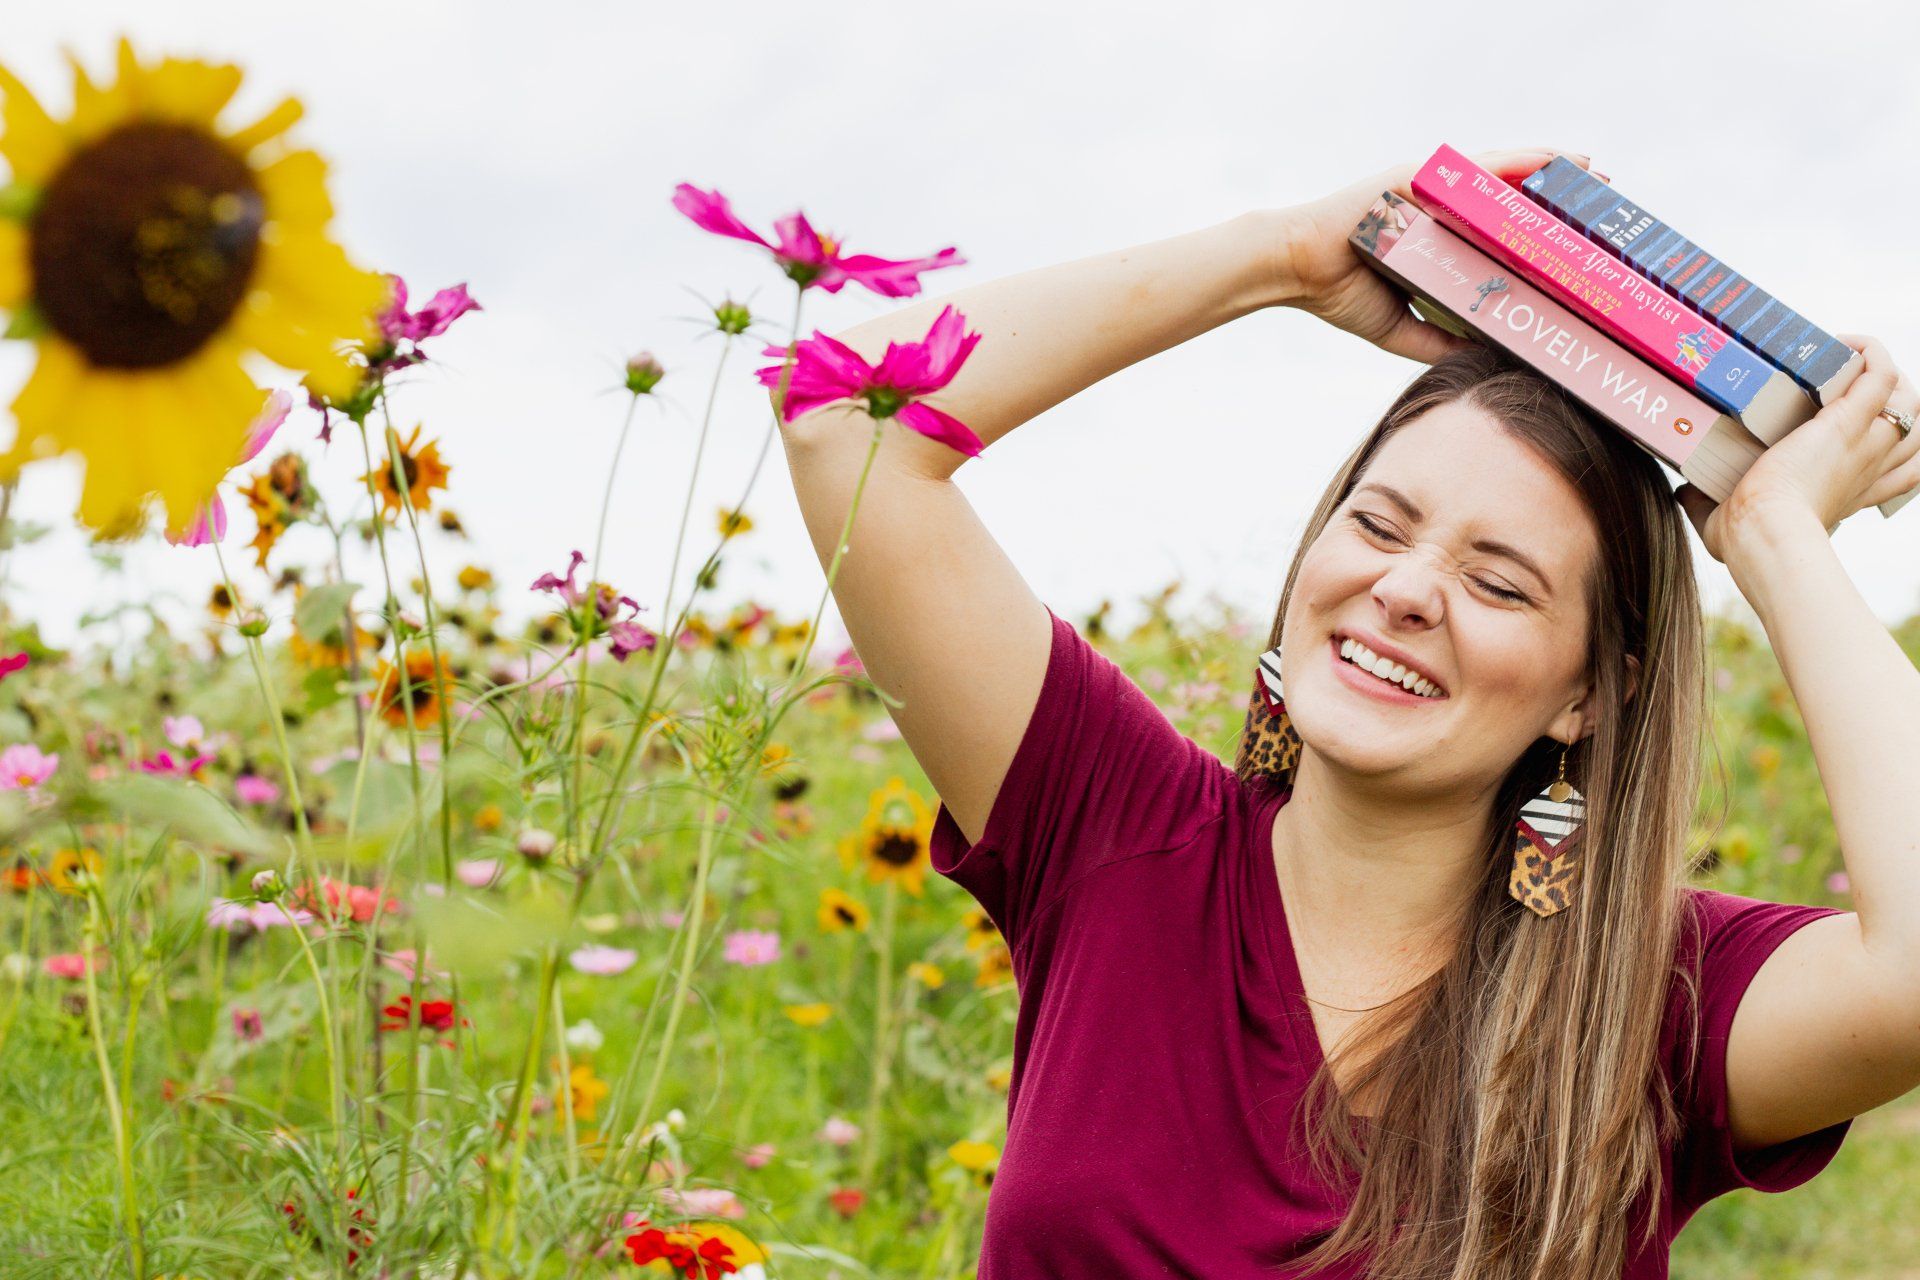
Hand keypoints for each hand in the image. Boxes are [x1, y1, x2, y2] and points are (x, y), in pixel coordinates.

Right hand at [1270, 146, 1598, 363]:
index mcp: (1437, 241)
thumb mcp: (1405, 329)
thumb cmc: (1341, 296)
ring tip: (1594, 177)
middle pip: (1511, 203)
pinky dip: (1524, 162)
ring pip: (1505, 180)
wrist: (1296, 270)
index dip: (1541, 238)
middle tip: (1602, 212)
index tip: (1580, 248)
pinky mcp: (1422, 177)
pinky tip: (1557, 160)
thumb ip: (1445, 340)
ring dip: (1553, 176)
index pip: (1500, 236)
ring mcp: (1432, 190)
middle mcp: (1440, 210)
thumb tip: (1490, 358)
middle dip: (1556, 206)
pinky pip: (1483, 167)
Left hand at [1675, 335, 1919, 562]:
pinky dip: (1870, 351)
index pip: (1898, 472)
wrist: (1763, 533)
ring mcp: (1863, 443)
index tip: (1855, 430)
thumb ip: (1706, 505)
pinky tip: (1843, 342)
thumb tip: (1683, 491)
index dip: (1887, 447)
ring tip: (1848, 362)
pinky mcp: (1846, 421)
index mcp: (1849, 493)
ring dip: (1885, 377)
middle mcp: (1866, 468)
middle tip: (1851, 390)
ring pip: (1907, 401)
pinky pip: (1881, 373)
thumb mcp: (1728, 525)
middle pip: (1910, 430)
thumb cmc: (1748, 541)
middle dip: (1894, 407)